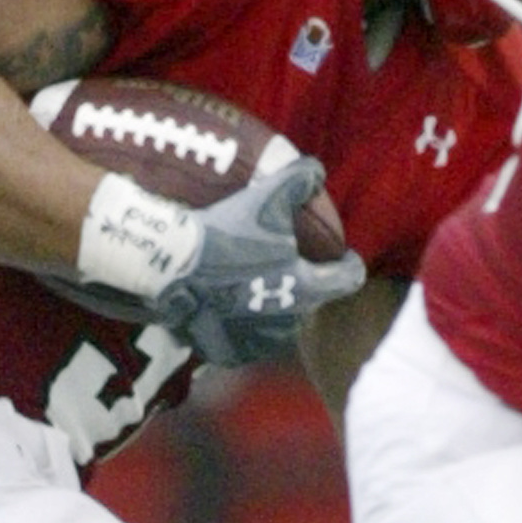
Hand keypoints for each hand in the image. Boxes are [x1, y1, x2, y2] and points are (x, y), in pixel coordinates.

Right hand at [151, 155, 362, 366]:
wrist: (172, 266)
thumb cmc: (226, 232)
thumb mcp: (267, 198)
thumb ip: (300, 181)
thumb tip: (316, 172)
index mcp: (307, 287)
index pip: (347, 279)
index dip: (349, 265)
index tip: (342, 258)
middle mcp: (288, 321)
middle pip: (309, 305)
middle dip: (303, 289)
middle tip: (284, 269)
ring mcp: (256, 340)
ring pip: (277, 328)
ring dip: (273, 313)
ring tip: (256, 295)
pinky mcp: (226, 351)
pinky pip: (241, 345)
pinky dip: (239, 332)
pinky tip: (227, 315)